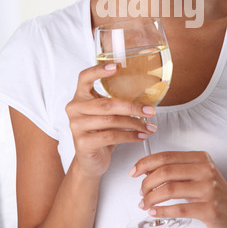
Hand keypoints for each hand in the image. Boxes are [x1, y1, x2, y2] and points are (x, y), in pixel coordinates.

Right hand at [65, 64, 156, 179]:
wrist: (90, 161)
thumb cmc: (101, 132)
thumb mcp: (106, 114)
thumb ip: (116, 102)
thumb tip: (147, 95)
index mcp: (80, 97)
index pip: (84, 77)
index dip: (98, 70)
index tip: (116, 66)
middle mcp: (74, 109)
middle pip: (106, 104)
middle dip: (132, 106)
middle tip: (150, 110)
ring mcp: (76, 127)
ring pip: (111, 121)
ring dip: (135, 123)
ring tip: (150, 126)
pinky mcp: (83, 143)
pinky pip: (111, 137)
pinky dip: (130, 136)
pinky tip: (141, 136)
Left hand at [130, 151, 226, 227]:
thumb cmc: (214, 192)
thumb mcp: (197, 174)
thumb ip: (175, 169)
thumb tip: (146, 168)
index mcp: (200, 158)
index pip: (166, 156)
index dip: (146, 163)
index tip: (135, 170)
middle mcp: (205, 170)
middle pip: (165, 171)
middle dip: (146, 182)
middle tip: (140, 191)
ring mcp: (208, 189)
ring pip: (169, 189)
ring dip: (151, 198)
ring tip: (145, 203)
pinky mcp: (209, 208)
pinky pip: (178, 208)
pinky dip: (162, 211)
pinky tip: (154, 212)